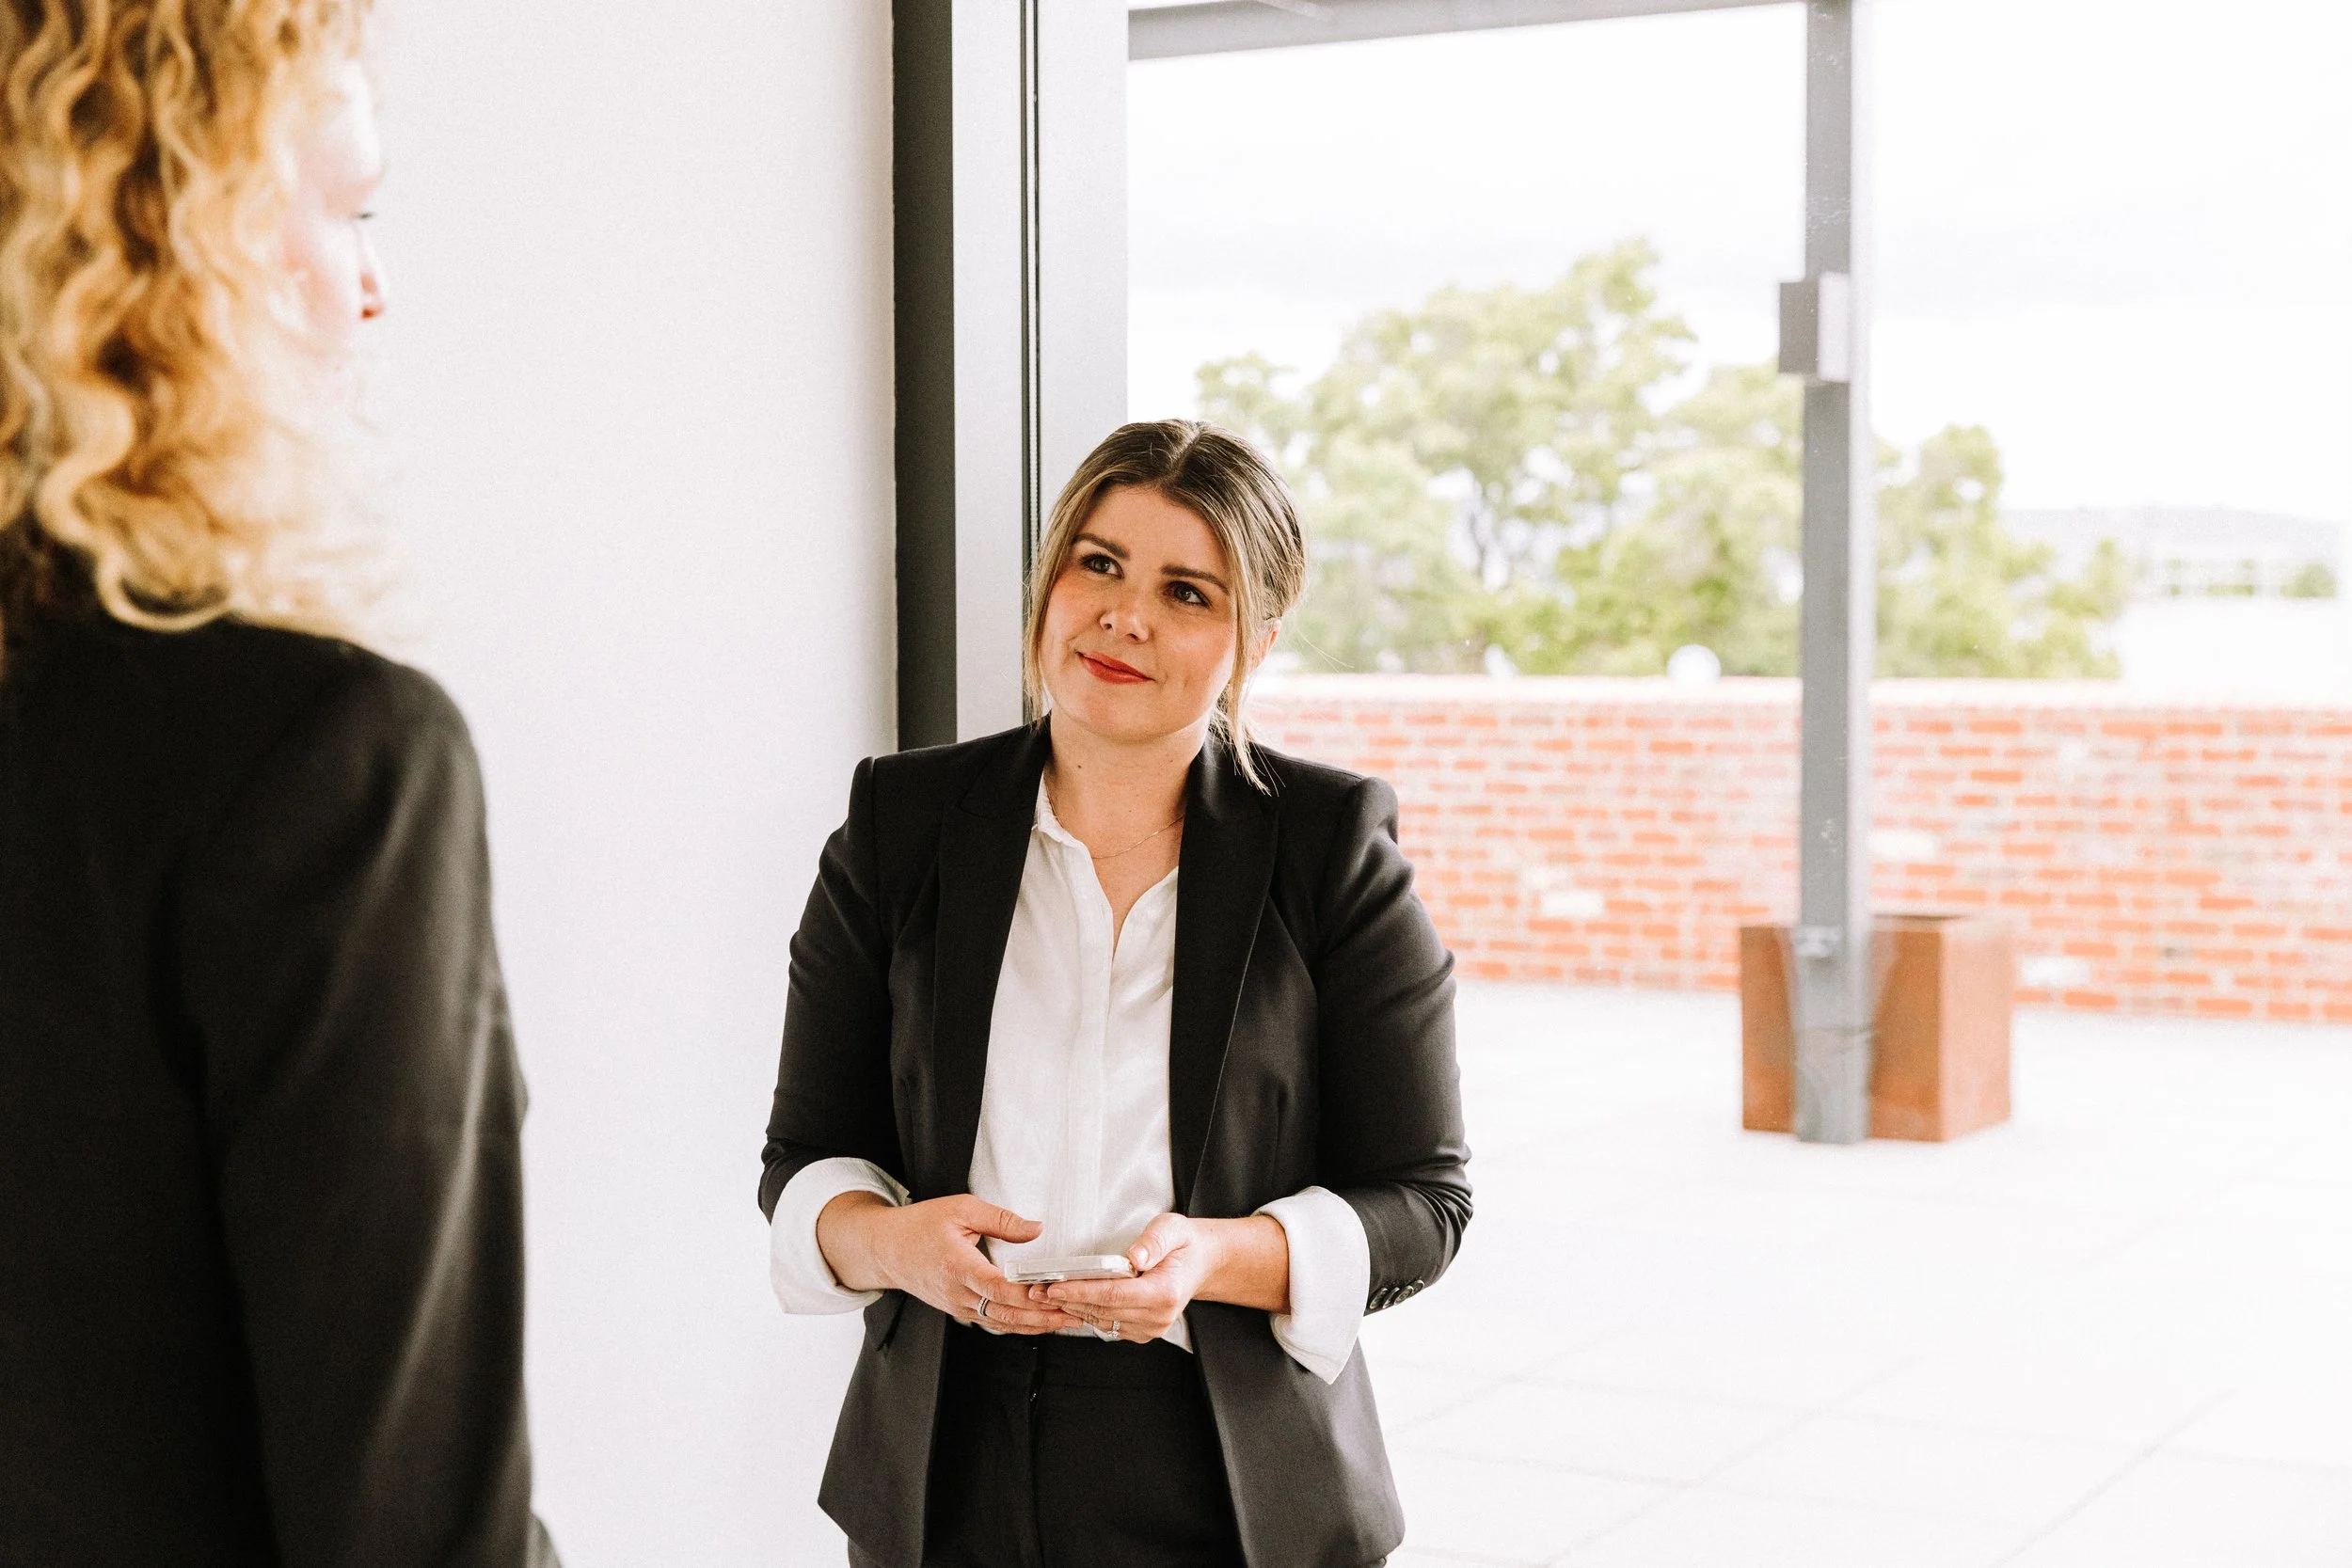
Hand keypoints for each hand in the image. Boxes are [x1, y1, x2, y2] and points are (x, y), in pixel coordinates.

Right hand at [816, 1192, 1080, 1334]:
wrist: (886, 1250)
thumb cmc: (920, 1226)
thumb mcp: (960, 1208)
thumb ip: (1001, 1220)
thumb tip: (1036, 1229)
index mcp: (958, 1267)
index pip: (999, 1288)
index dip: (1029, 1294)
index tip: (1057, 1292)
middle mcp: (958, 1294)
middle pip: (1006, 1315)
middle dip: (1043, 1317)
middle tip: (1075, 1313)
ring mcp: (958, 1307)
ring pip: (1002, 1324)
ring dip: (1035, 1325)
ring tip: (1067, 1320)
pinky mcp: (959, 1311)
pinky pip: (993, 1323)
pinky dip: (1019, 1324)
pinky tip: (1041, 1321)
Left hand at [1034, 1213, 1219, 1344]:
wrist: (1200, 1263)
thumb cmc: (1183, 1244)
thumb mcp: (1172, 1229)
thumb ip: (1153, 1241)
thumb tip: (1133, 1257)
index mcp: (1165, 1292)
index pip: (1114, 1295)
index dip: (1081, 1291)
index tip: (1055, 1286)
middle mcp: (1157, 1316)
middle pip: (1102, 1310)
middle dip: (1066, 1299)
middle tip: (1036, 1289)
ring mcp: (1150, 1328)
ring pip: (1101, 1320)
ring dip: (1071, 1307)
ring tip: (1044, 1294)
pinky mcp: (1141, 1332)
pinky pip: (1107, 1324)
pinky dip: (1085, 1312)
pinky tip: (1068, 1301)